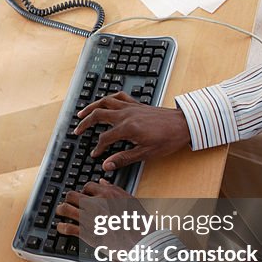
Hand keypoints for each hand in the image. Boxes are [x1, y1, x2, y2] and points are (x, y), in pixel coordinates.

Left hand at [55, 179, 133, 236]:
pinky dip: (62, 227)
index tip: (84, 196)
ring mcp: (89, 218)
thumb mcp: (130, 200)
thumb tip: (102, 181)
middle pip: (72, 195)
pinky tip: (61, 227)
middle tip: (70, 203)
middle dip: (69, 198)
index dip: (84, 191)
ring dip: (61, 210)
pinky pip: (67, 228)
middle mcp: (95, 203)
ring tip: (60, 212)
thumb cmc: (139, 222)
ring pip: (65, 209)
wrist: (140, 242)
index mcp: (107, 194)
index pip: (87, 186)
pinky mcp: (86, 233)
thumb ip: (114, 189)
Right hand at [73, 93, 191, 169]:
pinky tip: (104, 102)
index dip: (98, 148)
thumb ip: (124, 158)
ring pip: (105, 102)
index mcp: (127, 128)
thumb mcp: (146, 153)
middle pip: (98, 115)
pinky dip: (109, 98)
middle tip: (77, 131)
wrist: (184, 124)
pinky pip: (118, 97)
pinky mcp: (137, 104)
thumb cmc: (168, 139)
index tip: (95, 154)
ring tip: (82, 113)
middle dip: (85, 123)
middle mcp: (126, 114)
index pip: (104, 138)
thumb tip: (107, 165)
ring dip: (91, 107)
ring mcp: (131, 107)